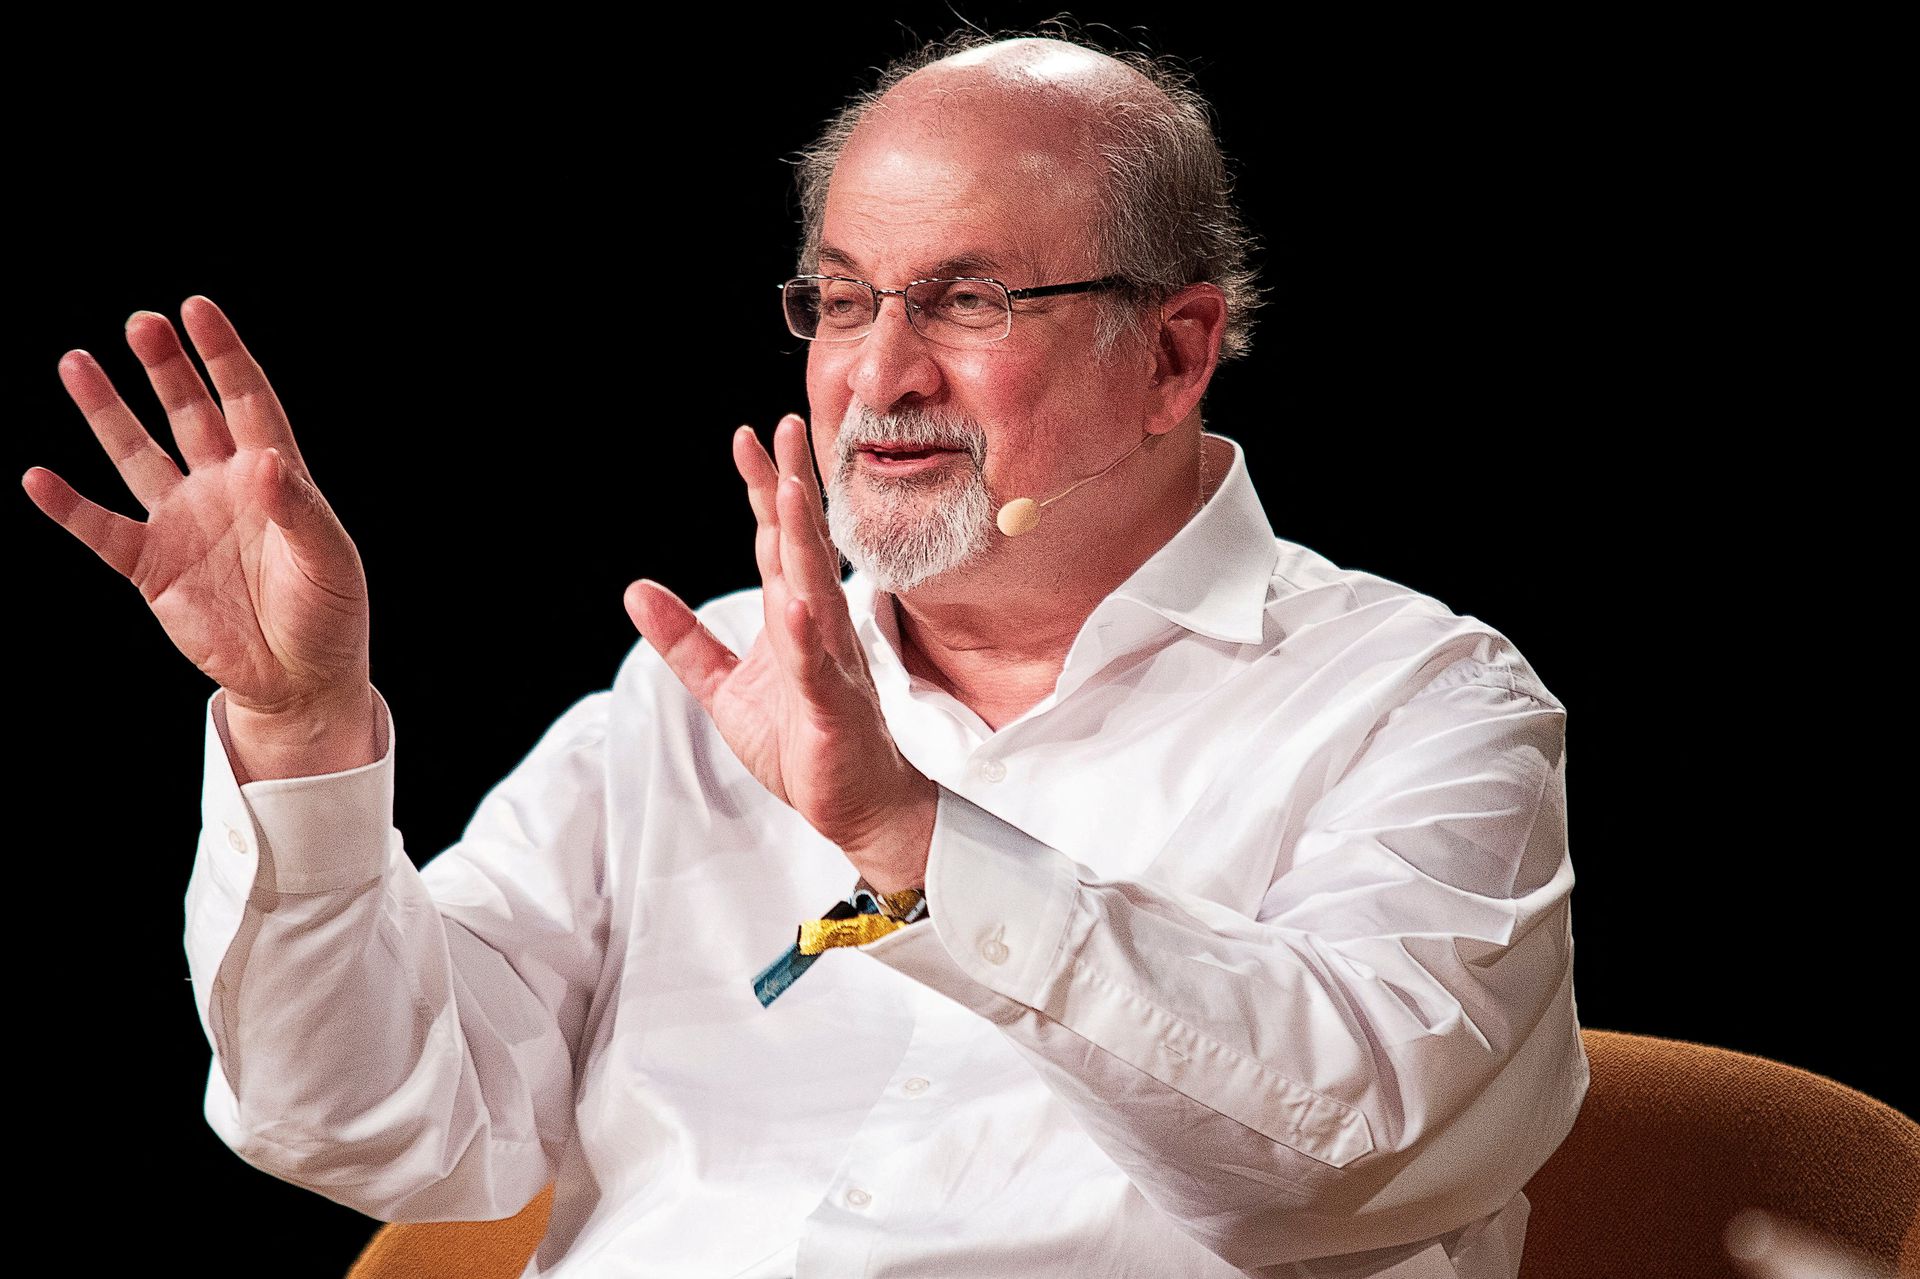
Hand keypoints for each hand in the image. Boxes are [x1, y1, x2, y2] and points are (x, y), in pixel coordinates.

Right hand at [22, 297, 374, 777]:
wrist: (299, 679)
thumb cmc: (327, 613)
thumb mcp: (327, 561)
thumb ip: (298, 510)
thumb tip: (268, 460)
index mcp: (275, 476)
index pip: (247, 401)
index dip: (223, 355)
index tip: (197, 309)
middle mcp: (223, 487)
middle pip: (189, 412)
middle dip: (166, 368)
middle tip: (142, 322)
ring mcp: (183, 522)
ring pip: (137, 454)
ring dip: (108, 412)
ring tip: (77, 362)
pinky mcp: (151, 567)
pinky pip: (103, 530)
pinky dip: (70, 508)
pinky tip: (38, 478)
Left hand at [624, 414, 936, 892]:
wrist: (854, 803)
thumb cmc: (803, 743)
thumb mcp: (724, 688)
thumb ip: (684, 639)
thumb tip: (636, 590)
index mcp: (790, 615)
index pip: (775, 539)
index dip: (761, 488)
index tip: (749, 438)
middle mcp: (815, 625)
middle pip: (801, 544)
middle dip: (790, 486)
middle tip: (783, 429)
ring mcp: (829, 661)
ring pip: (814, 590)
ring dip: (803, 540)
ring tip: (790, 490)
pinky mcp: (831, 705)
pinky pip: (816, 666)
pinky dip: (807, 635)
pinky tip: (797, 605)